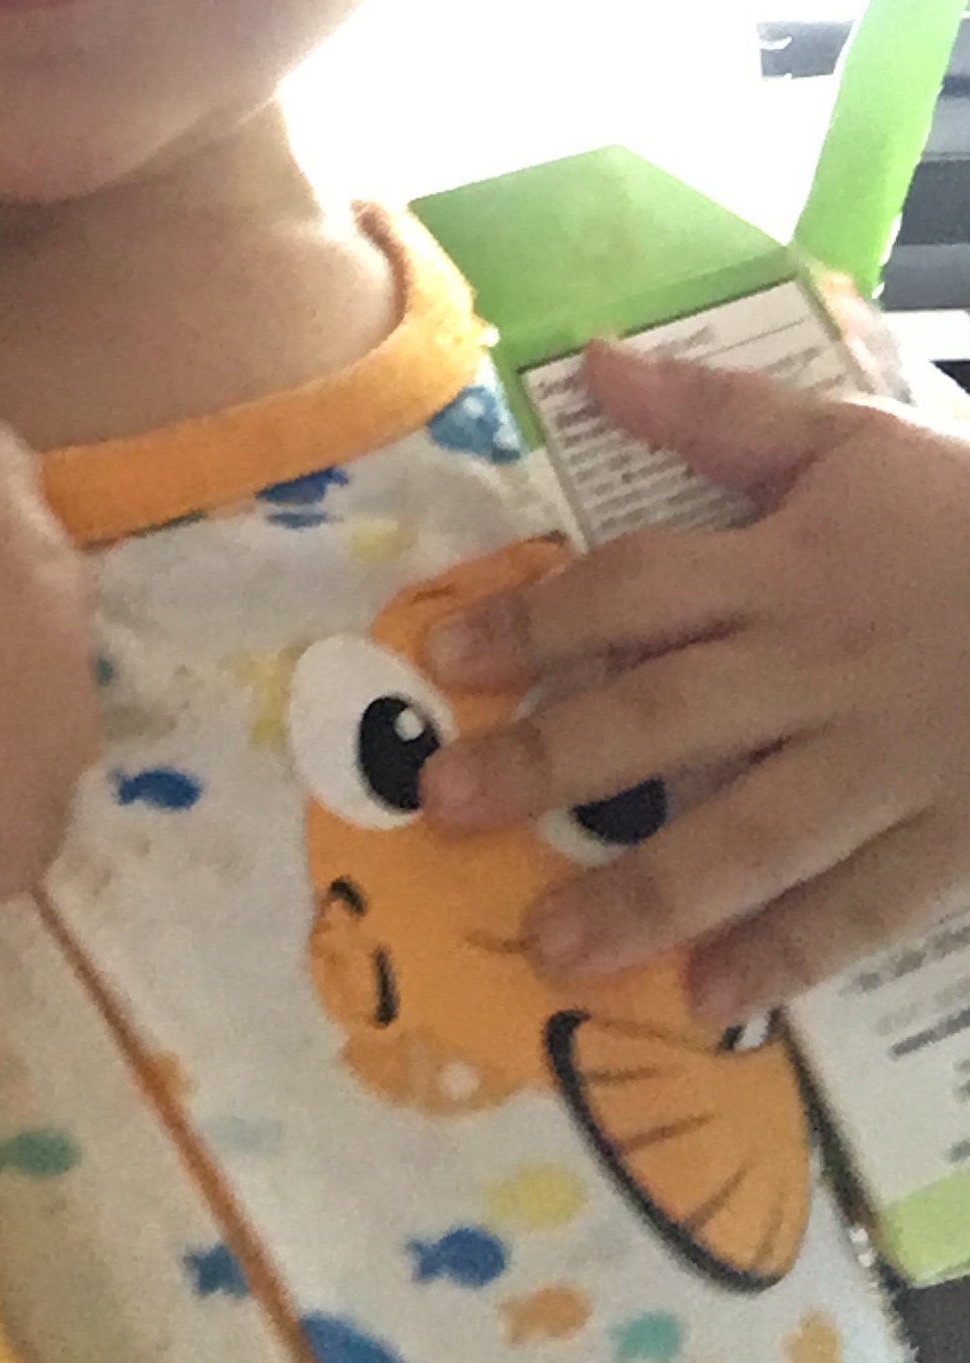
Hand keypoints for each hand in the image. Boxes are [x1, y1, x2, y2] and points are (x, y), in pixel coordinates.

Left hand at [417, 339, 969, 1024]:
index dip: (539, 619)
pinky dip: (793, 953)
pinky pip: (867, 904)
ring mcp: (887, 763)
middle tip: (447, 807)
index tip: (446, 655)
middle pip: (670, 716)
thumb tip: (589, 364)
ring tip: (554, 944)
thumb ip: (716, 413)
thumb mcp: (849, 441)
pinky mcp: (954, 838)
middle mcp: (819, 669)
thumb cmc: (969, 517)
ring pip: (755, 833)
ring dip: (649, 889)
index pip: (638, 591)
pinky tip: (712, 999)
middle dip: (554, 764)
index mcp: (786, 568)